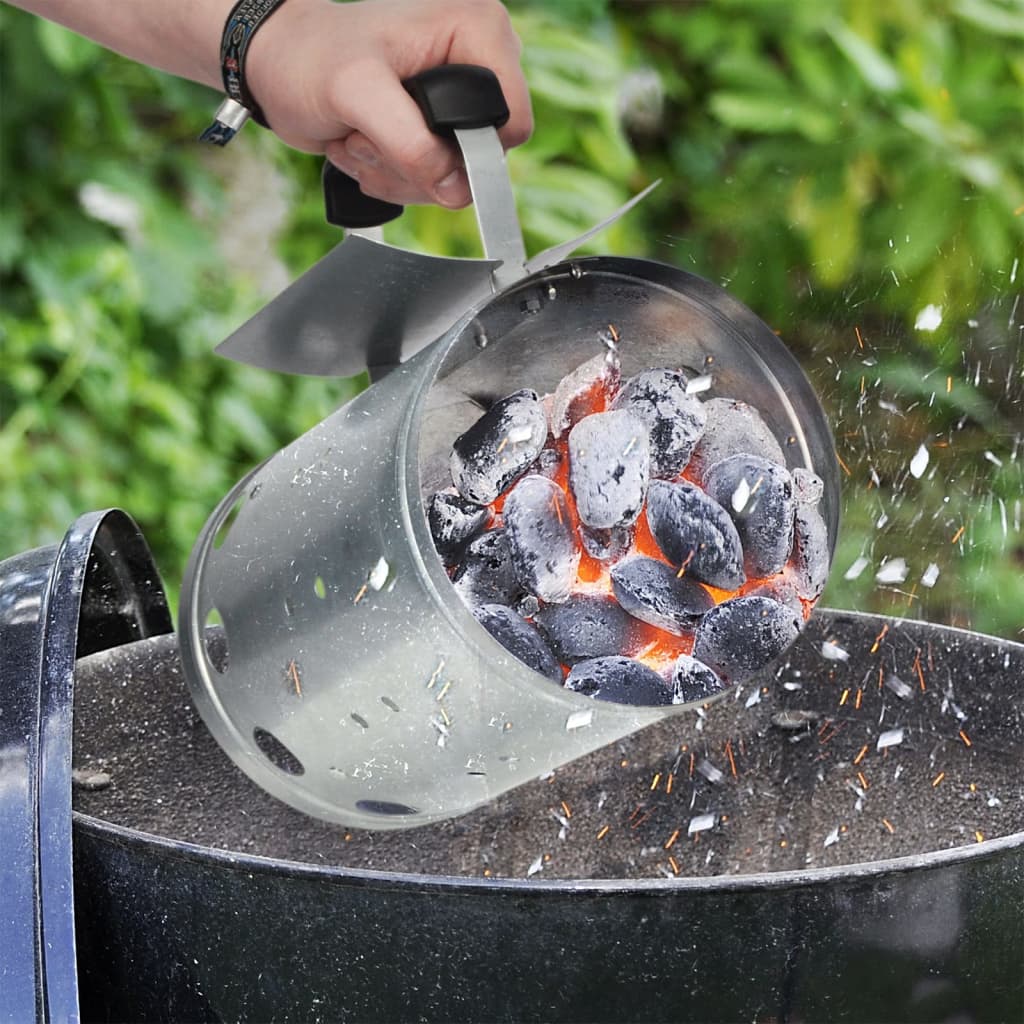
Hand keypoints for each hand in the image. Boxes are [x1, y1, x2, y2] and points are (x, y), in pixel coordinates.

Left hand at [245, 0, 531, 208]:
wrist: (276, 67)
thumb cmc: (309, 57)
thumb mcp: (357, 93)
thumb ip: (410, 143)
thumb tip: (457, 191)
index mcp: (477, 30)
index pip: (512, 122)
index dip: (471, 151)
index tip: (413, 140)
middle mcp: (477, 62)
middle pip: (483, 159)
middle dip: (421, 163)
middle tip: (371, 134)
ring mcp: (457, 102)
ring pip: (456, 180)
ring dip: (400, 173)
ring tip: (361, 136)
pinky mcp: (436, 129)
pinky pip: (434, 183)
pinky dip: (394, 178)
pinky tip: (365, 145)